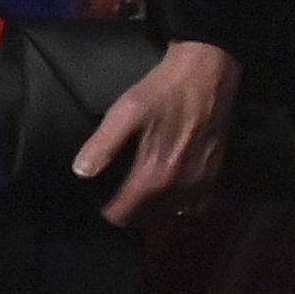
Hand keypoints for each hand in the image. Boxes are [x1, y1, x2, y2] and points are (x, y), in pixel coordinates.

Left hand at [73, 39, 240, 227]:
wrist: (207, 73)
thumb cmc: (164, 90)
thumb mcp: (126, 111)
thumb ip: (103, 144)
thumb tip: (81, 172)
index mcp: (155, 176)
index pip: (124, 215)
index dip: (107, 212)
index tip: (97, 203)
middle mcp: (179, 189)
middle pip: (147, 220)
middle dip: (129, 214)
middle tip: (114, 198)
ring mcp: (200, 185)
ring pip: (170, 216)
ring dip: (153, 212)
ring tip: (138, 197)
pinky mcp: (213, 176)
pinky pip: (193, 207)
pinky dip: (179, 205)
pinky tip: (169, 191)